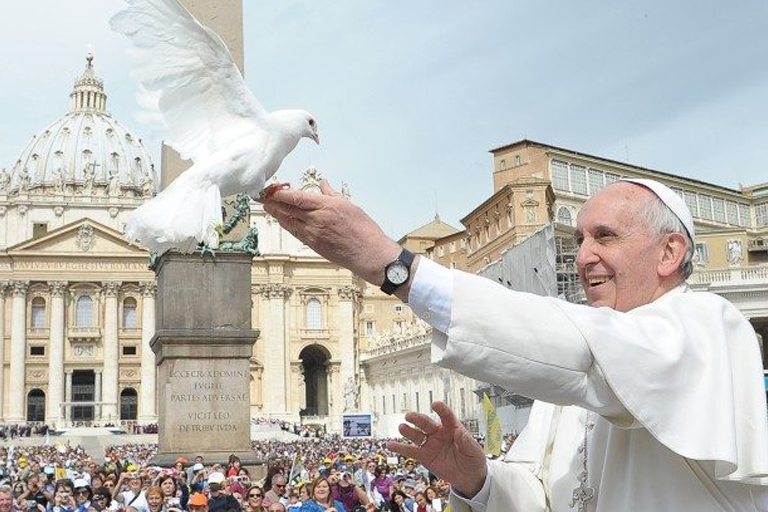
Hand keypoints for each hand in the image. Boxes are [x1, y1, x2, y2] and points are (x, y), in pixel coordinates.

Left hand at [262, 180, 401, 287]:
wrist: (369, 254)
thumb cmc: (364, 230)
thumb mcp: (349, 205)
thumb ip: (331, 194)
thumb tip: (322, 184)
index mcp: (326, 206)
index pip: (295, 197)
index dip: (279, 193)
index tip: (270, 188)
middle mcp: (316, 220)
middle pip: (287, 209)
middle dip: (272, 202)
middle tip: (261, 196)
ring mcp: (313, 234)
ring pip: (288, 221)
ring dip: (275, 213)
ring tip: (266, 205)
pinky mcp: (313, 245)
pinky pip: (294, 232)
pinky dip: (286, 224)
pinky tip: (281, 219)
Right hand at [388, 401, 486, 496]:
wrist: (469, 477)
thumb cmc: (473, 459)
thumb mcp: (474, 451)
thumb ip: (467, 442)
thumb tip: (460, 432)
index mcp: (453, 428)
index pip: (446, 416)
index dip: (441, 410)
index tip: (435, 404)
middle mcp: (439, 433)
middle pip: (427, 423)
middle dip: (418, 419)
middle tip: (409, 416)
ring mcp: (430, 444)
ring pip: (417, 435)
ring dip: (408, 431)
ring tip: (401, 427)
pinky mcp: (424, 456)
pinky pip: (411, 451)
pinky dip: (400, 448)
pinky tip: (390, 445)